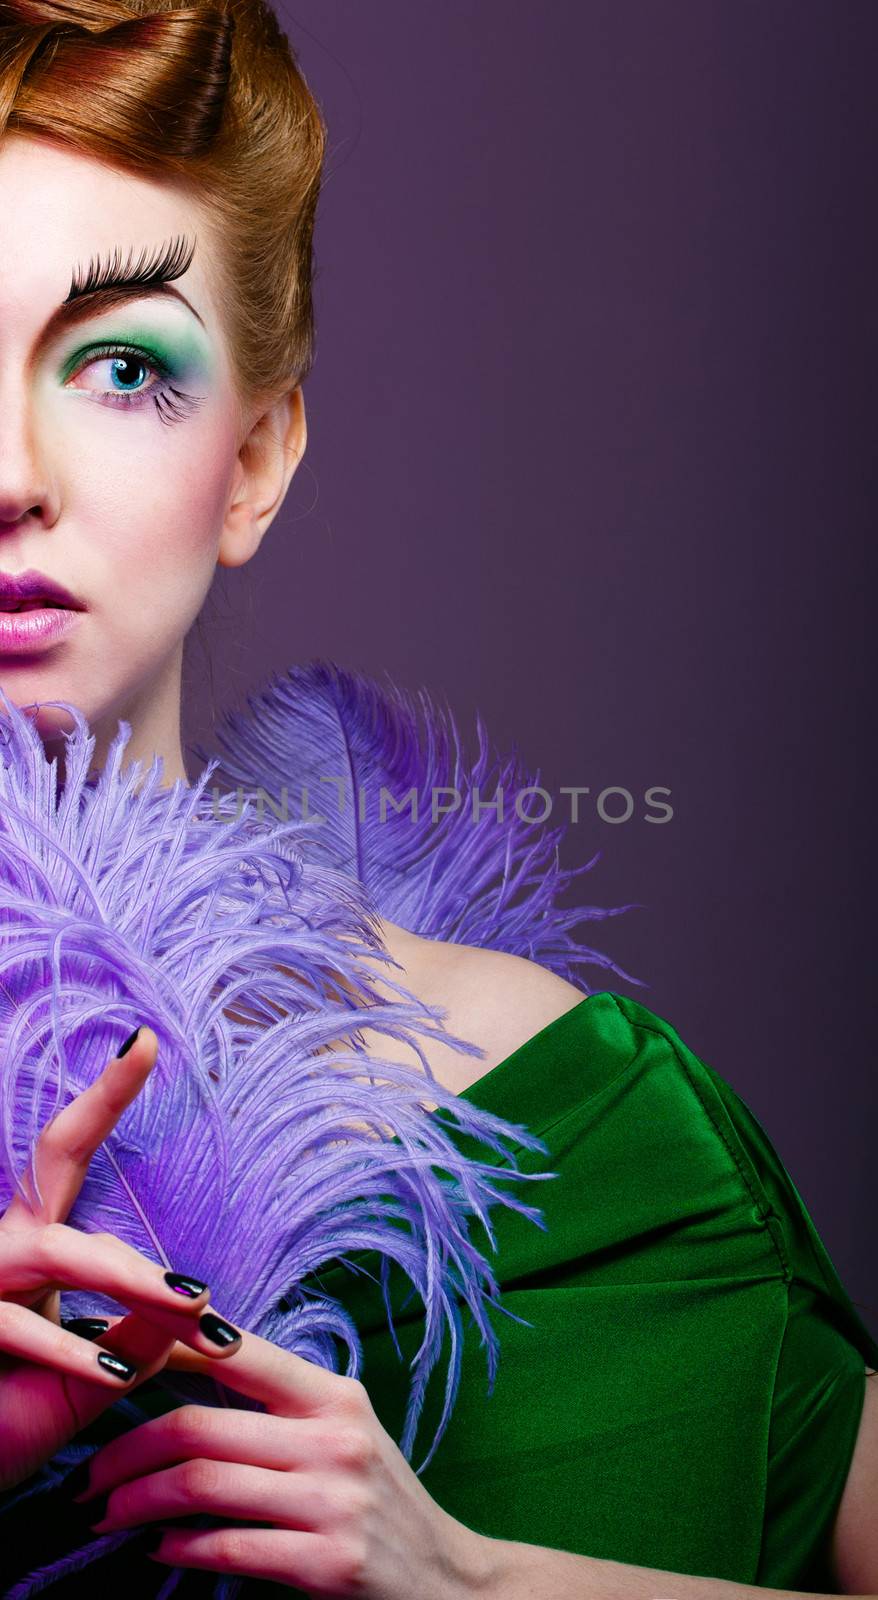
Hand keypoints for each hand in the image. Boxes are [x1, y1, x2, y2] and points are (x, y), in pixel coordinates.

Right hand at [0, 1026, 241, 1490]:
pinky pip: (17, 1330)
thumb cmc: (5, 1423)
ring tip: (195, 1305)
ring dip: (130, 1279)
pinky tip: (118, 1372)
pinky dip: (72, 1353)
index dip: (104, 1094)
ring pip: (56, 1251)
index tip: (145, 1037)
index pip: (67, 1153)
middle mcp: (1, 1247)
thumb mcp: (89, 1384)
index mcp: (30, 1244)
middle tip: (206, 1252)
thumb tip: (195, 1310)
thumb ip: (137, 1341)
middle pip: (55, 1169)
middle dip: (119, 1155)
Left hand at [73, 1326, 492, 1598]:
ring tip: (106, 1513)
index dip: (165, 1348)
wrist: (448, 1580)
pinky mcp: (329, 1563)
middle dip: (124, 1450)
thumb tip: (182, 1369)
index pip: (234, 1352)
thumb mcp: (340, 1433)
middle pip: (198, 1426)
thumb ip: (276, 1406)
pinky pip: (225, 1546)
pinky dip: (175, 1547)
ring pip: (200, 1484)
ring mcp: (334, 1500)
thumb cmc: (376, 1501)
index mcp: (332, 1395)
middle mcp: (335, 1438)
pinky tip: (156, 1548)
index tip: (113, 1359)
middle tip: (88, 1475)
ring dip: (134, 1501)